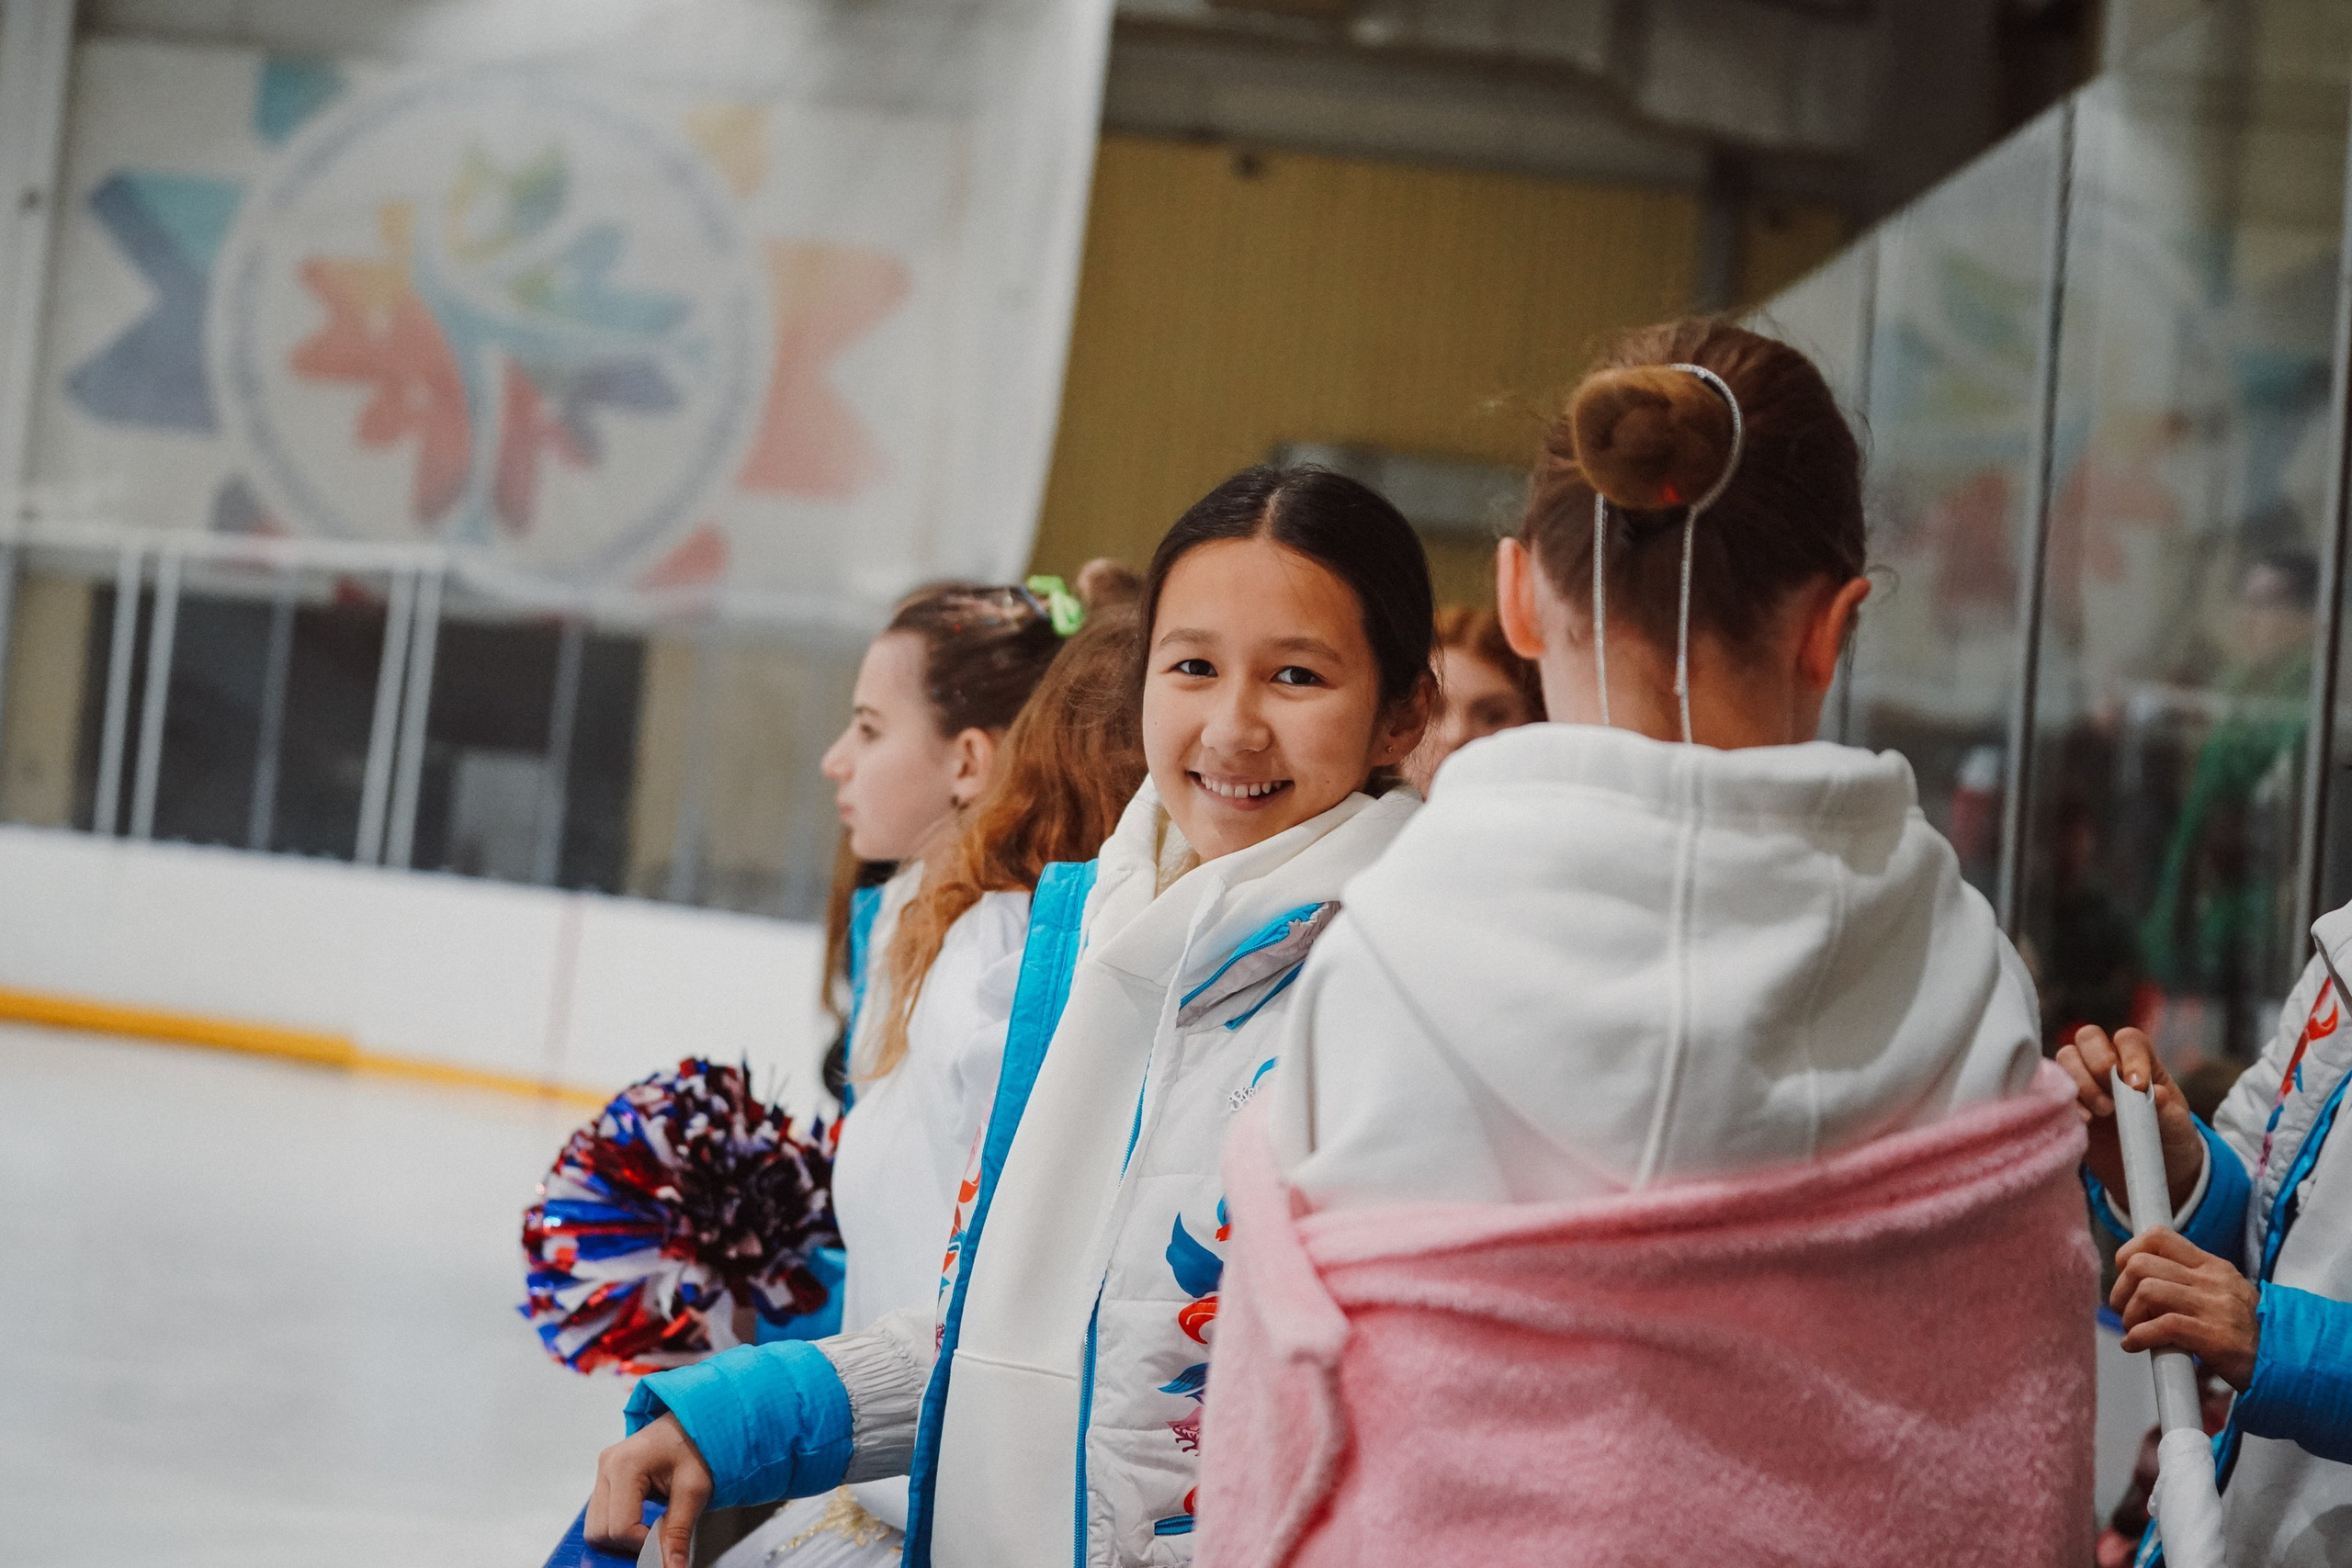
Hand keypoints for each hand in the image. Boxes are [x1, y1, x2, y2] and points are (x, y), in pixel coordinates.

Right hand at [587, 1413, 711, 1567]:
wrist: (695, 1420)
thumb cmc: (697, 1445)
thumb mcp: (694, 1489)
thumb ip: (679, 1531)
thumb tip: (672, 1567)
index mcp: (625, 1465)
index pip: (620, 1527)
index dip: (643, 1545)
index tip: (666, 1546)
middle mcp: (606, 1467)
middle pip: (600, 1531)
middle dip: (628, 1544)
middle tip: (658, 1539)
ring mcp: (603, 1471)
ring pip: (595, 1527)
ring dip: (621, 1537)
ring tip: (650, 1529)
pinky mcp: (606, 1477)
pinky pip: (601, 1515)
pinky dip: (619, 1526)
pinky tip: (642, 1522)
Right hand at [2056, 1025, 2202, 1211]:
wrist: (2149, 1169)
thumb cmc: (2168, 1140)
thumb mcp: (2177, 1127)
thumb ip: (2168, 1111)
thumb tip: (2156, 1093)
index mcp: (2141, 1061)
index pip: (2129, 1039)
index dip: (2131, 1056)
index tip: (2138, 1086)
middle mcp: (2108, 1064)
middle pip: (2088, 1037)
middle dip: (2097, 1062)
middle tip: (2113, 1097)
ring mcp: (2084, 1081)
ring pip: (2066, 1057)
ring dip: (2082, 1082)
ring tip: (2103, 1112)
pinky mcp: (2067, 1103)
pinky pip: (2053, 1087)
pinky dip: (2067, 1102)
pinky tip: (2085, 1122)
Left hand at [2111, 1227, 2261, 1389]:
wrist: (2288, 1362)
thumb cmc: (2249, 1331)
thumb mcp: (2223, 1294)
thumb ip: (2189, 1282)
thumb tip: (2140, 1282)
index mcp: (2211, 1266)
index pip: (2157, 1236)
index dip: (2129, 1252)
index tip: (2124, 1276)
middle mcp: (2211, 1281)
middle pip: (2141, 1265)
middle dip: (2121, 1289)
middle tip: (2124, 1310)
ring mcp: (2214, 1307)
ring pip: (2148, 1291)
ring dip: (2130, 1315)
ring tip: (2134, 1331)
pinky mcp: (2215, 1337)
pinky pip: (2163, 1326)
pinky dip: (2140, 1336)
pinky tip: (2136, 1346)